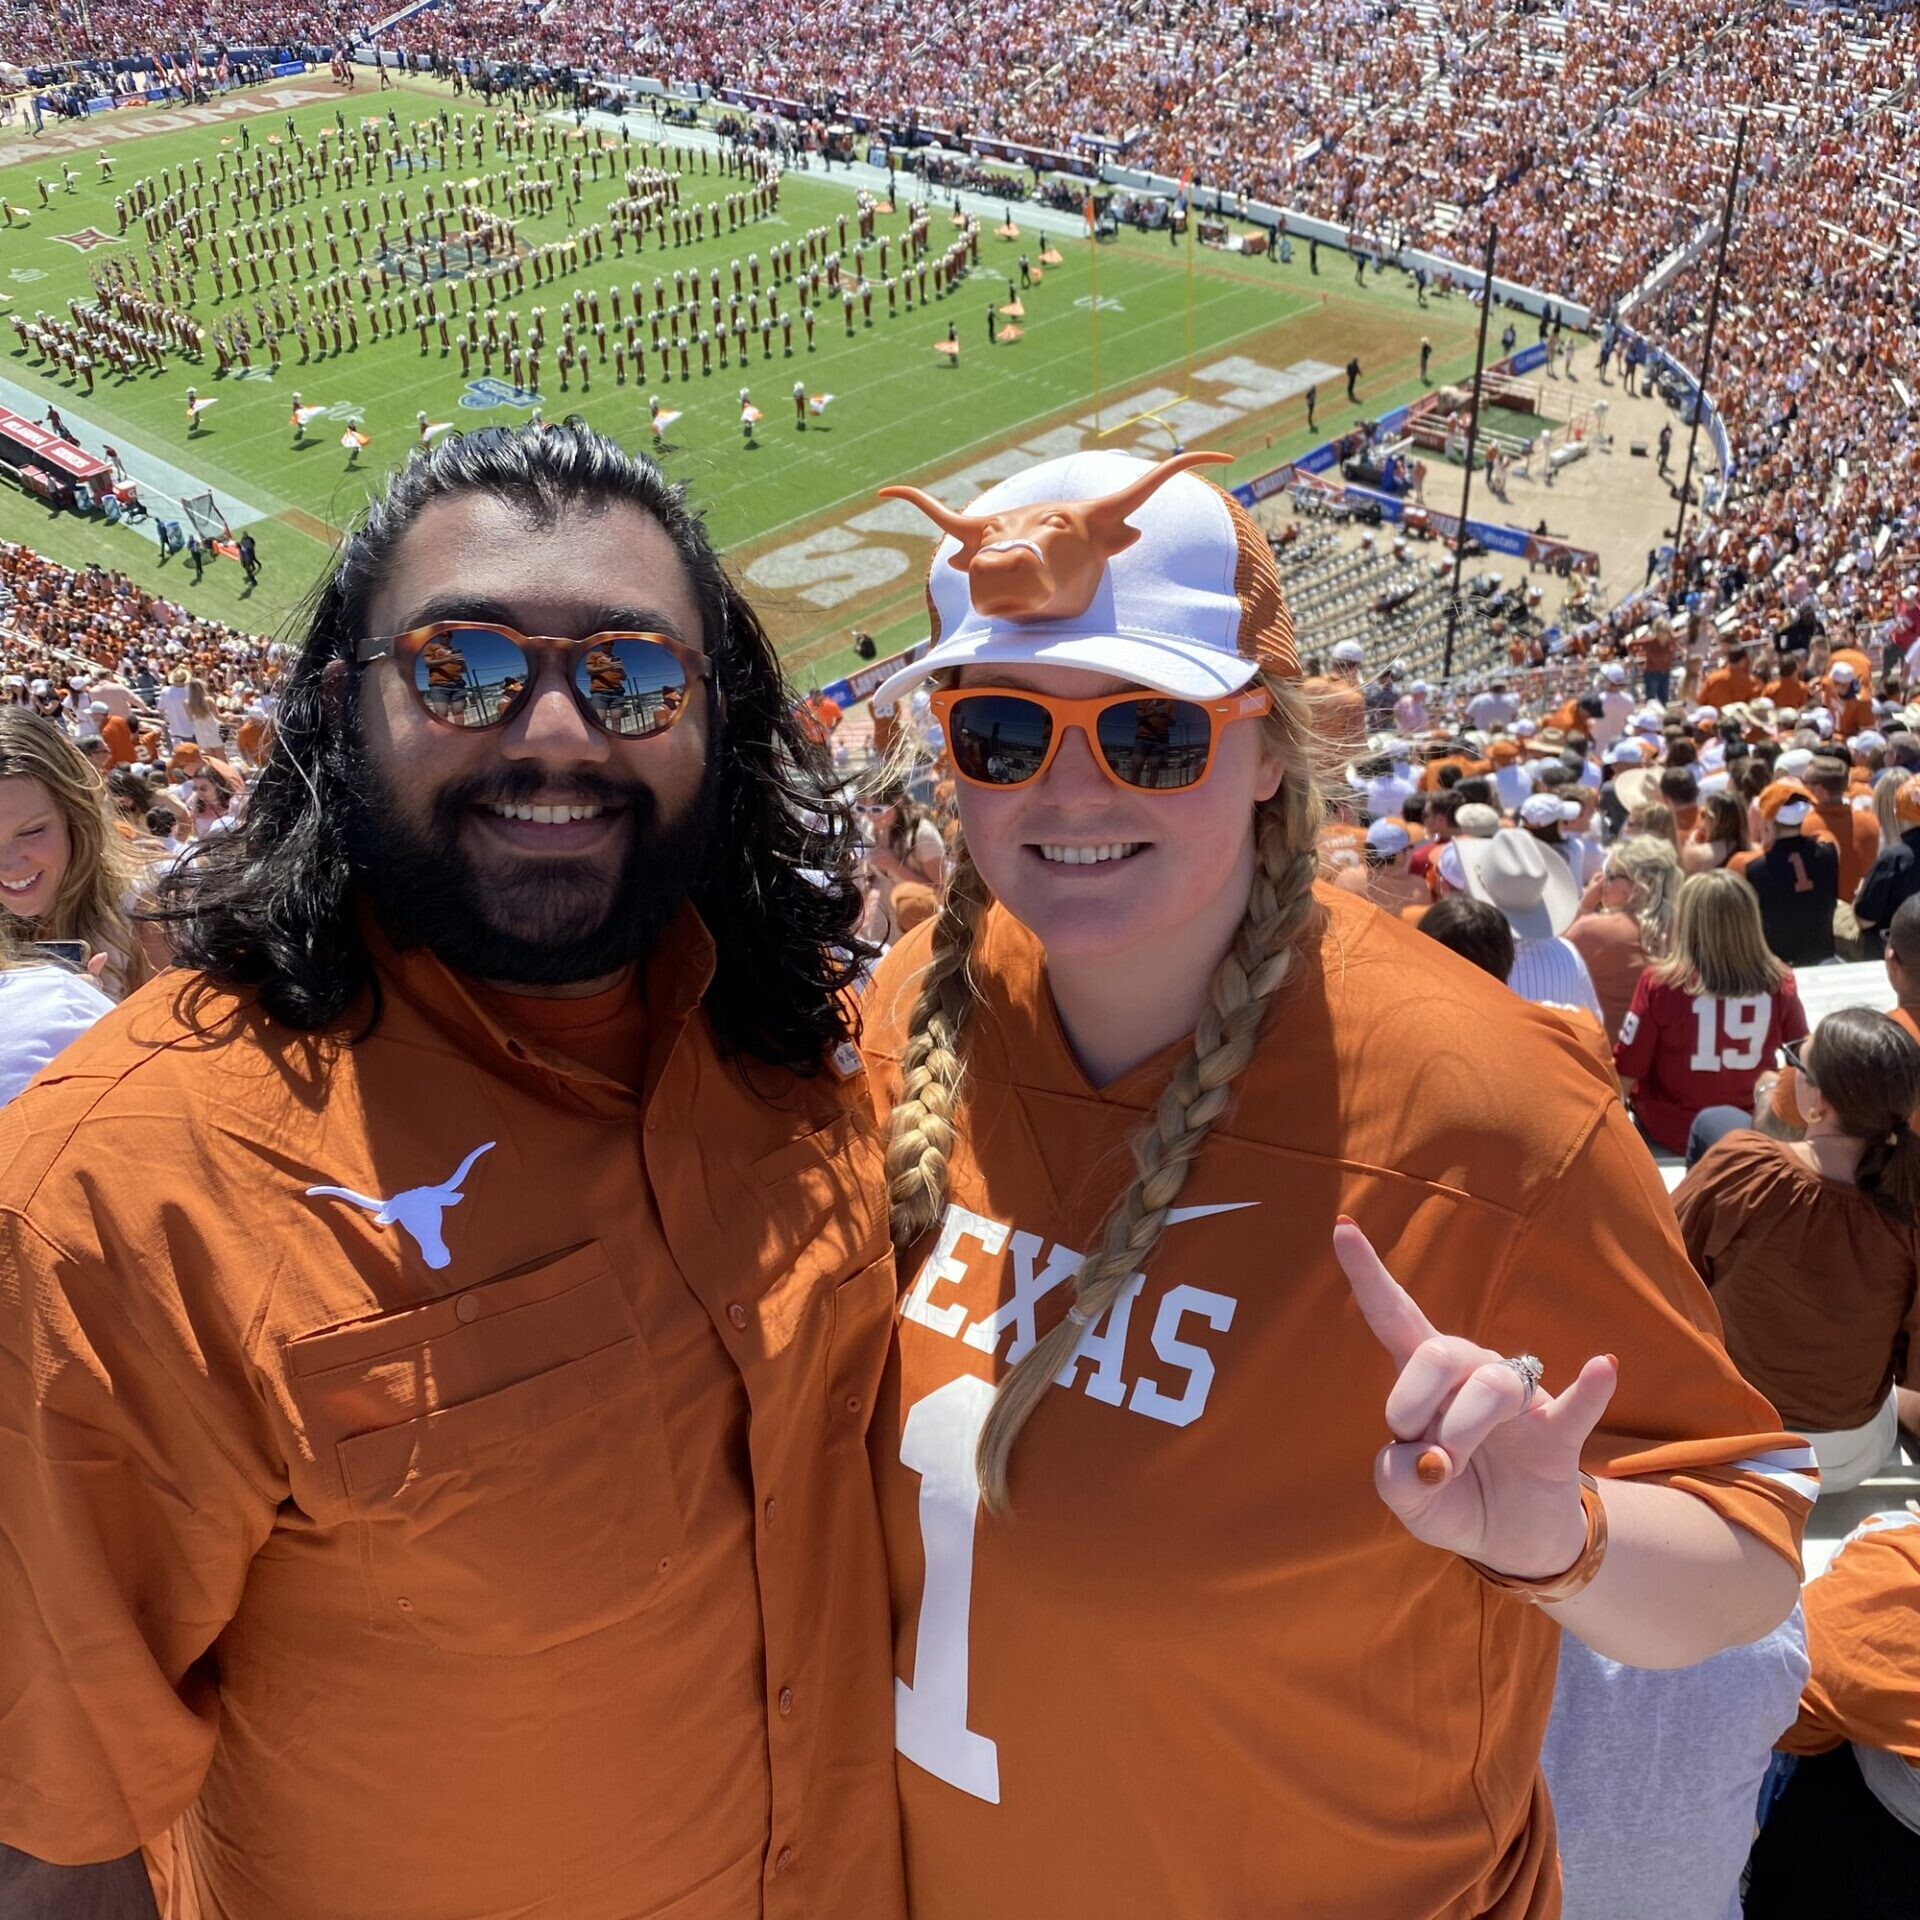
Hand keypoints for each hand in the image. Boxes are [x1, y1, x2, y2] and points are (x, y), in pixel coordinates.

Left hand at [1335, 1217, 1617, 1580]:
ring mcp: (1520, 1400)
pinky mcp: (1559, 1433)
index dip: (1367, 1274)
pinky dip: (1589, 1389)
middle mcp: (1470, 1374)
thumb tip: (1424, 1461)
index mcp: (1424, 1382)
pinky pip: (1576, 1406)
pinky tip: (1602, 1366)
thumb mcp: (1410, 1502)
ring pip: (1492, 1384)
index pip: (1392, 1316)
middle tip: (1418, 1455)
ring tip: (1451, 1464)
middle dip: (1413, 1401)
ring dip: (1464, 1426)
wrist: (1513, 1540)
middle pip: (1438, 1351)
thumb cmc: (1452, 1499)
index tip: (1342, 1226)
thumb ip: (1396, 1481)